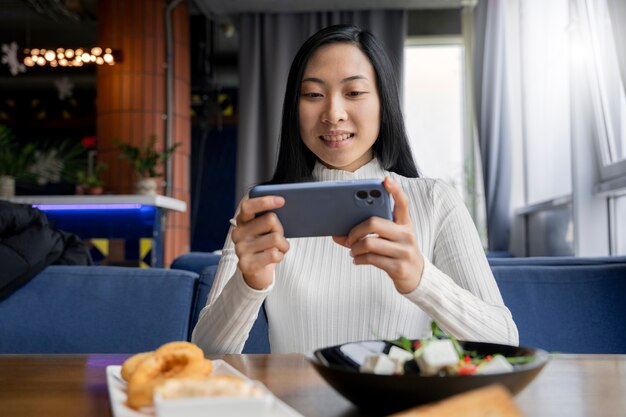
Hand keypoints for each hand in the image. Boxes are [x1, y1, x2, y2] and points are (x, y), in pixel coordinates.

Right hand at [231, 195, 289, 289]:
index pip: (248, 206)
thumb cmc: (266, 246)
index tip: (282, 200)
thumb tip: (284, 206)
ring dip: (283, 245)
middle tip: (278, 236)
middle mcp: (237, 233)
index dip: (264, 201)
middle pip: (270, 220)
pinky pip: (274, 254)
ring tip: (278, 249)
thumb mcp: (267, 229)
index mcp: (242, 221)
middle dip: (280, 228)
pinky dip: (280, 256)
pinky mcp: (245, 264)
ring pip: (275, 238)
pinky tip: (275, 258)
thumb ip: (270, 217)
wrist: (257, 273)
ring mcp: (240, 249)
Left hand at [333, 176, 423, 293]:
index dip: (395, 190)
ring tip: (352, 250)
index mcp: (405, 223)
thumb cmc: (397, 250)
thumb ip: (368, 231)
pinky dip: (358, 259)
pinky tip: (357, 259)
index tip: (385, 180)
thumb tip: (337, 234)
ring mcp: (403, 251)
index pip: (402, 203)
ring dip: (354, 248)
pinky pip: (371, 259)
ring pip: (369, 243)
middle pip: (374, 223)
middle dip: (355, 230)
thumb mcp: (390, 238)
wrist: (416, 275)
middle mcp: (406, 235)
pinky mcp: (398, 267)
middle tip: (348, 238)